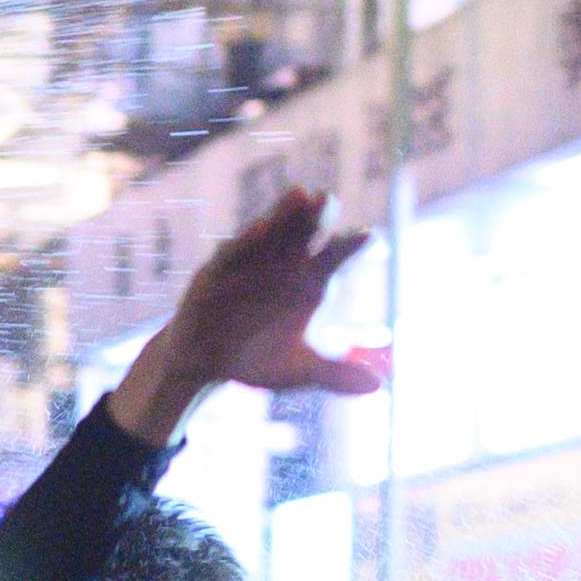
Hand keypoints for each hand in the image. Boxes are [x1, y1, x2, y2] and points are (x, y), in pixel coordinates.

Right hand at [111, 189, 383, 441]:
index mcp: (305, 283)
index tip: (370, 237)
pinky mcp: (216, 272)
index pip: (333, 258)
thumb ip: (333, 374)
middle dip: (316, 216)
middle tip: (329, 199)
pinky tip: (261, 228)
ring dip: (283, 214)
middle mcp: (279, 265)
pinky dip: (246, 241)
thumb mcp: (296, 370)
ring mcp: (247, 264)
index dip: (350, 247)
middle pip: (303, 234)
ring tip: (300, 194)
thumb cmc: (253, 358)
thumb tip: (377, 386)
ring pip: (270, 232)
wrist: (204, 364)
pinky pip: (233, 252)